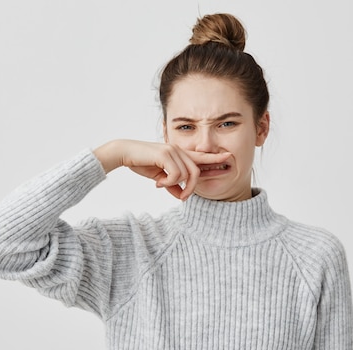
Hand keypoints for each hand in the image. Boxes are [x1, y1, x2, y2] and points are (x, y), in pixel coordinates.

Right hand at [93, 140, 230, 199]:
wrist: (124, 153)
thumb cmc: (141, 163)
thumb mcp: (159, 178)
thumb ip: (172, 185)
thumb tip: (181, 195)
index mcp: (179, 155)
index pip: (201, 157)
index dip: (215, 159)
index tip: (229, 158)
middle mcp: (179, 150)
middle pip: (197, 171)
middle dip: (192, 188)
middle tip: (182, 197)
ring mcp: (173, 151)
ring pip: (187, 174)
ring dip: (177, 186)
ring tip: (162, 187)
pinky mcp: (165, 153)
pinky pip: (176, 174)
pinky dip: (168, 183)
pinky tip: (157, 183)